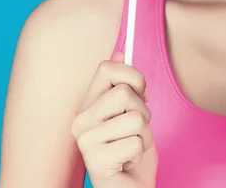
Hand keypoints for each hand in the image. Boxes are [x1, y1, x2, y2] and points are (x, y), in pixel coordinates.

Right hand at [71, 51, 157, 187]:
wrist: (130, 186)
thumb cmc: (132, 147)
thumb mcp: (131, 110)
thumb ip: (124, 84)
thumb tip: (121, 51)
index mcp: (88, 104)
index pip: (106, 68)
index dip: (133, 76)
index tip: (140, 94)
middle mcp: (80, 120)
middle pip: (123, 93)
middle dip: (143, 110)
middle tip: (137, 127)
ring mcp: (85, 142)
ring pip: (135, 118)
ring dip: (145, 134)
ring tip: (133, 145)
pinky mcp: (95, 162)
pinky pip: (135, 143)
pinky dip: (140, 152)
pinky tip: (128, 161)